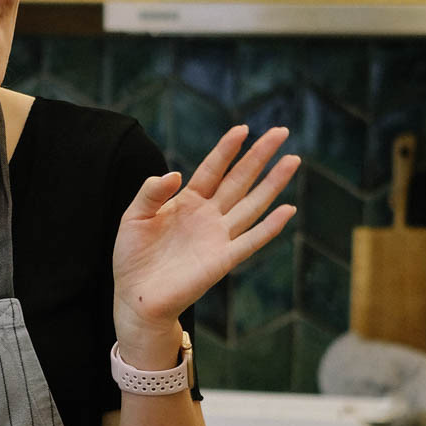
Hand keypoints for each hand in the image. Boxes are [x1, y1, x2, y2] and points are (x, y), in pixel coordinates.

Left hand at [112, 126, 298, 357]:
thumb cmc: (133, 257)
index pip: (212, 169)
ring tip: (292, 160)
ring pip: (252, 204)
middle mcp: (208, 216)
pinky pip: (251, 241)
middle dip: (259, 156)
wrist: (136, 296)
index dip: (226, 149)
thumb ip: (150, 193)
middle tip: (281, 131)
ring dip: (273, 183)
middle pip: (239, 180)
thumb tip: (175, 174)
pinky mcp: (223, 260)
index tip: (242, 128)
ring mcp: (218, 237)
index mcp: (187, 202)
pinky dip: (270, 227)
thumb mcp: (133, 217)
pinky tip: (288, 210)